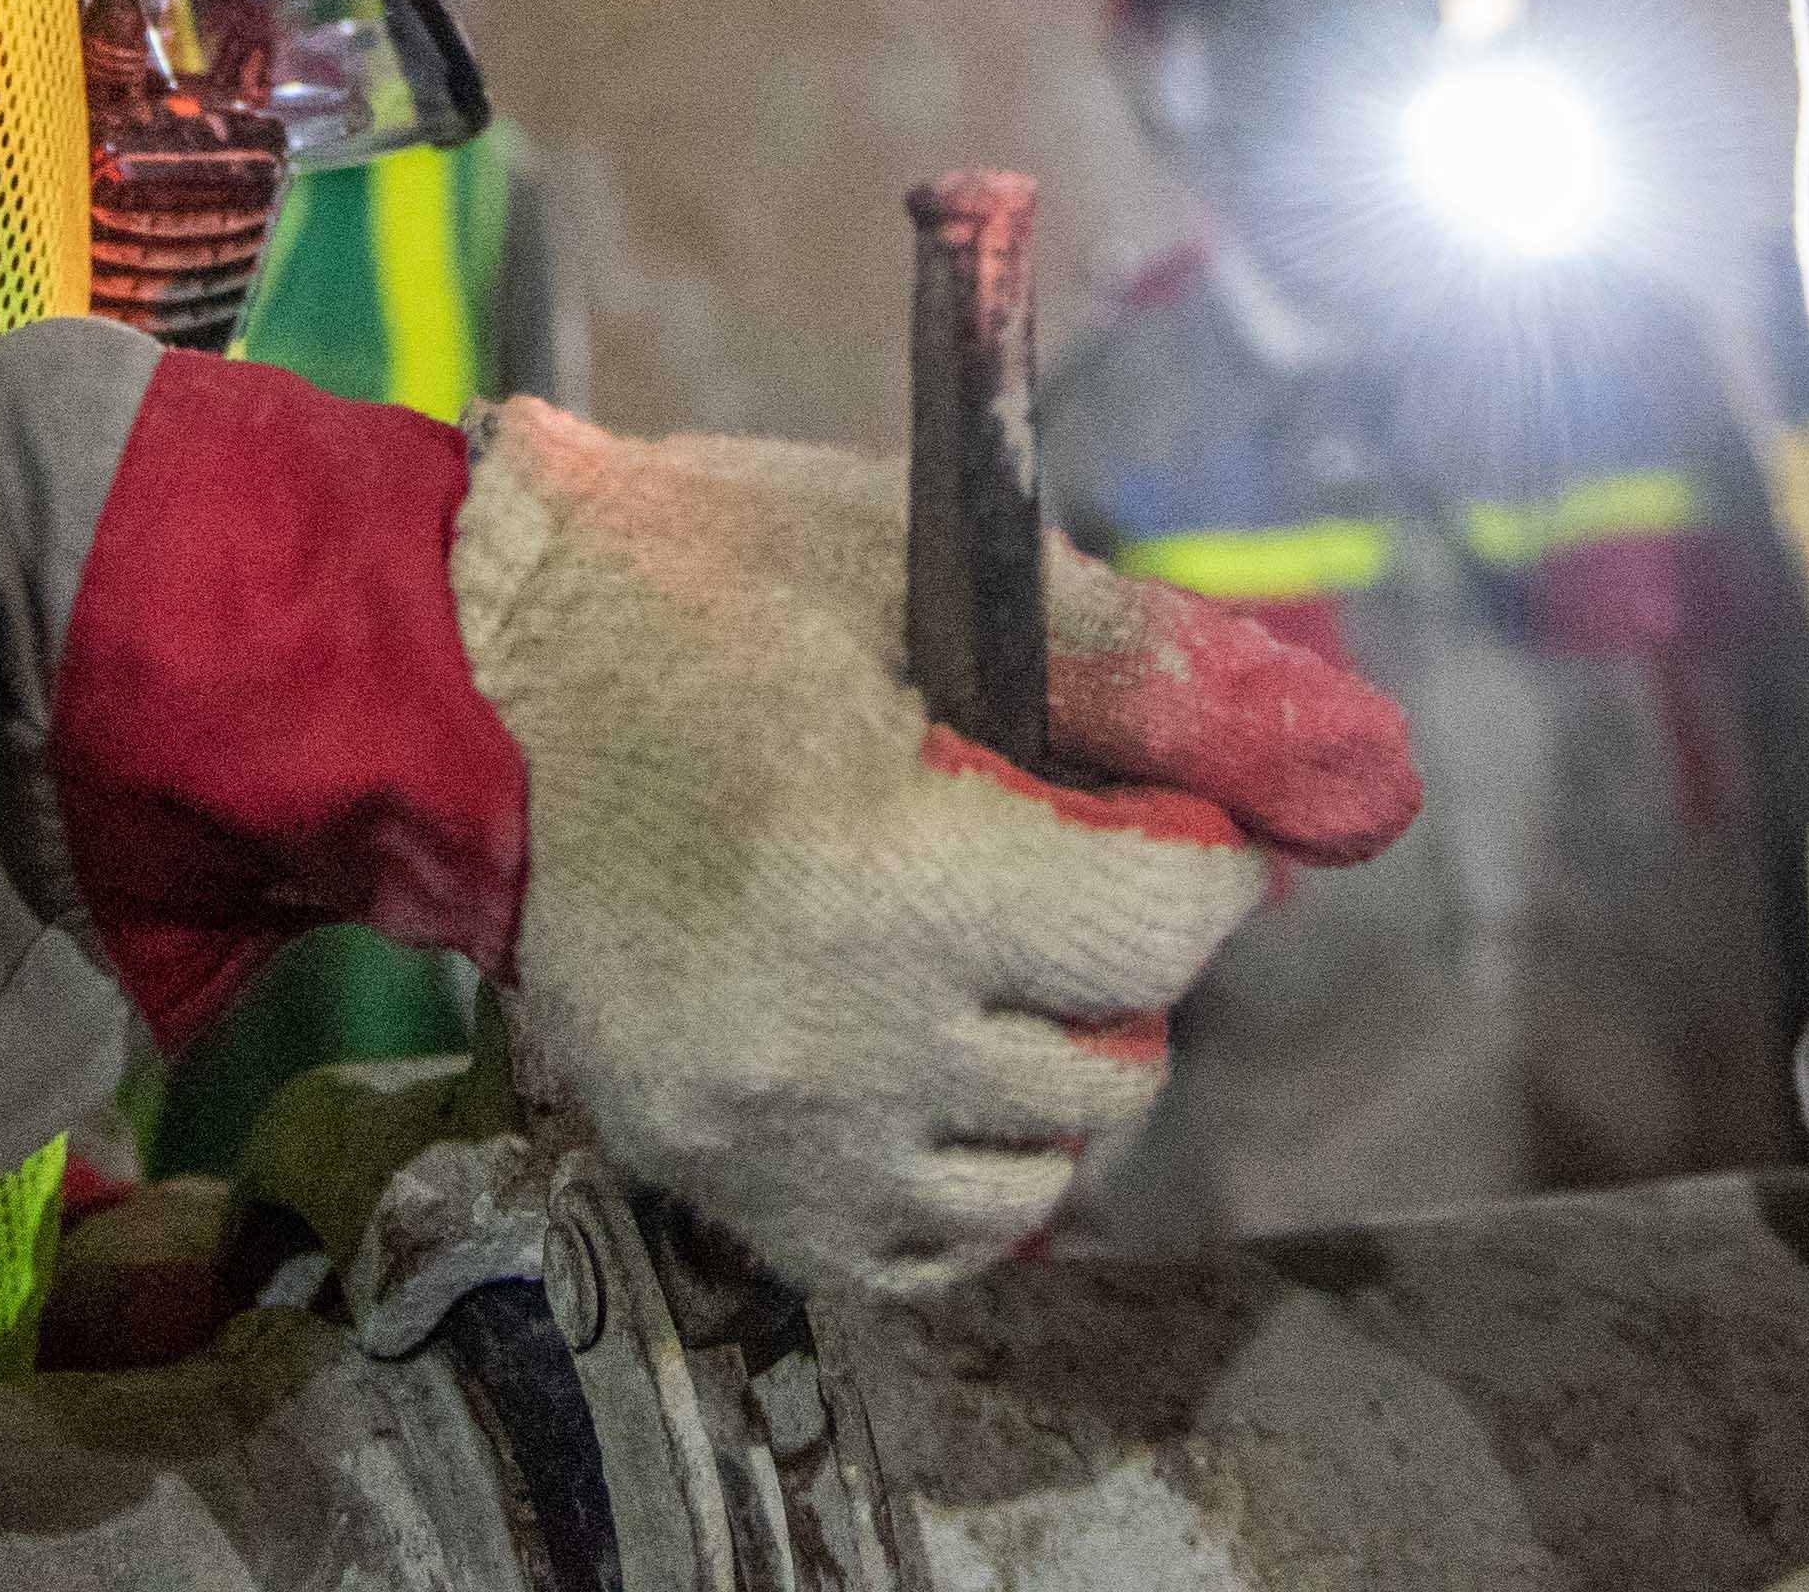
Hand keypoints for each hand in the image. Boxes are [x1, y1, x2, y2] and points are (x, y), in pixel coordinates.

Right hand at [446, 399, 1414, 1294]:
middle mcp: (835, 1034)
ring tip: (960, 951)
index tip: (1127, 797)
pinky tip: (910, 1050)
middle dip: (1117, 958)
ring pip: (1039, 1171)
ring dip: (1044, 1067)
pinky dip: (958, 1163)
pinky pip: (929, 1244)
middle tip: (1031, 860)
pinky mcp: (720, 1184)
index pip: (1173, 921)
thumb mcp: (917, 565)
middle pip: (1123, 1060)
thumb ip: (1145, 667)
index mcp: (887, 863)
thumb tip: (1358, 765)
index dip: (1188, 845)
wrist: (450, 688)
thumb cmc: (689, 586)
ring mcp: (770, 1133)